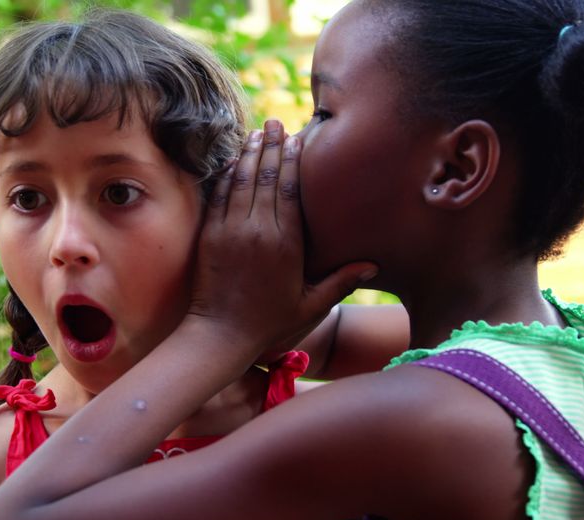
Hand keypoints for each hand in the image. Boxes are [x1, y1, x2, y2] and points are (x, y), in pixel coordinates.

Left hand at [189, 119, 376, 356]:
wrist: (221, 333)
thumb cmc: (269, 322)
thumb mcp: (311, 304)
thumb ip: (341, 282)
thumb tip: (373, 266)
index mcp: (285, 242)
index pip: (289, 189)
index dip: (292, 160)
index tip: (296, 139)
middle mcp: (258, 230)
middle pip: (265, 176)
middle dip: (271, 146)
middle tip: (276, 122)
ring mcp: (230, 230)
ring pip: (240, 180)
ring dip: (248, 153)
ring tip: (257, 132)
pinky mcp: (210, 235)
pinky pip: (219, 195)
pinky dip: (226, 174)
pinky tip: (232, 159)